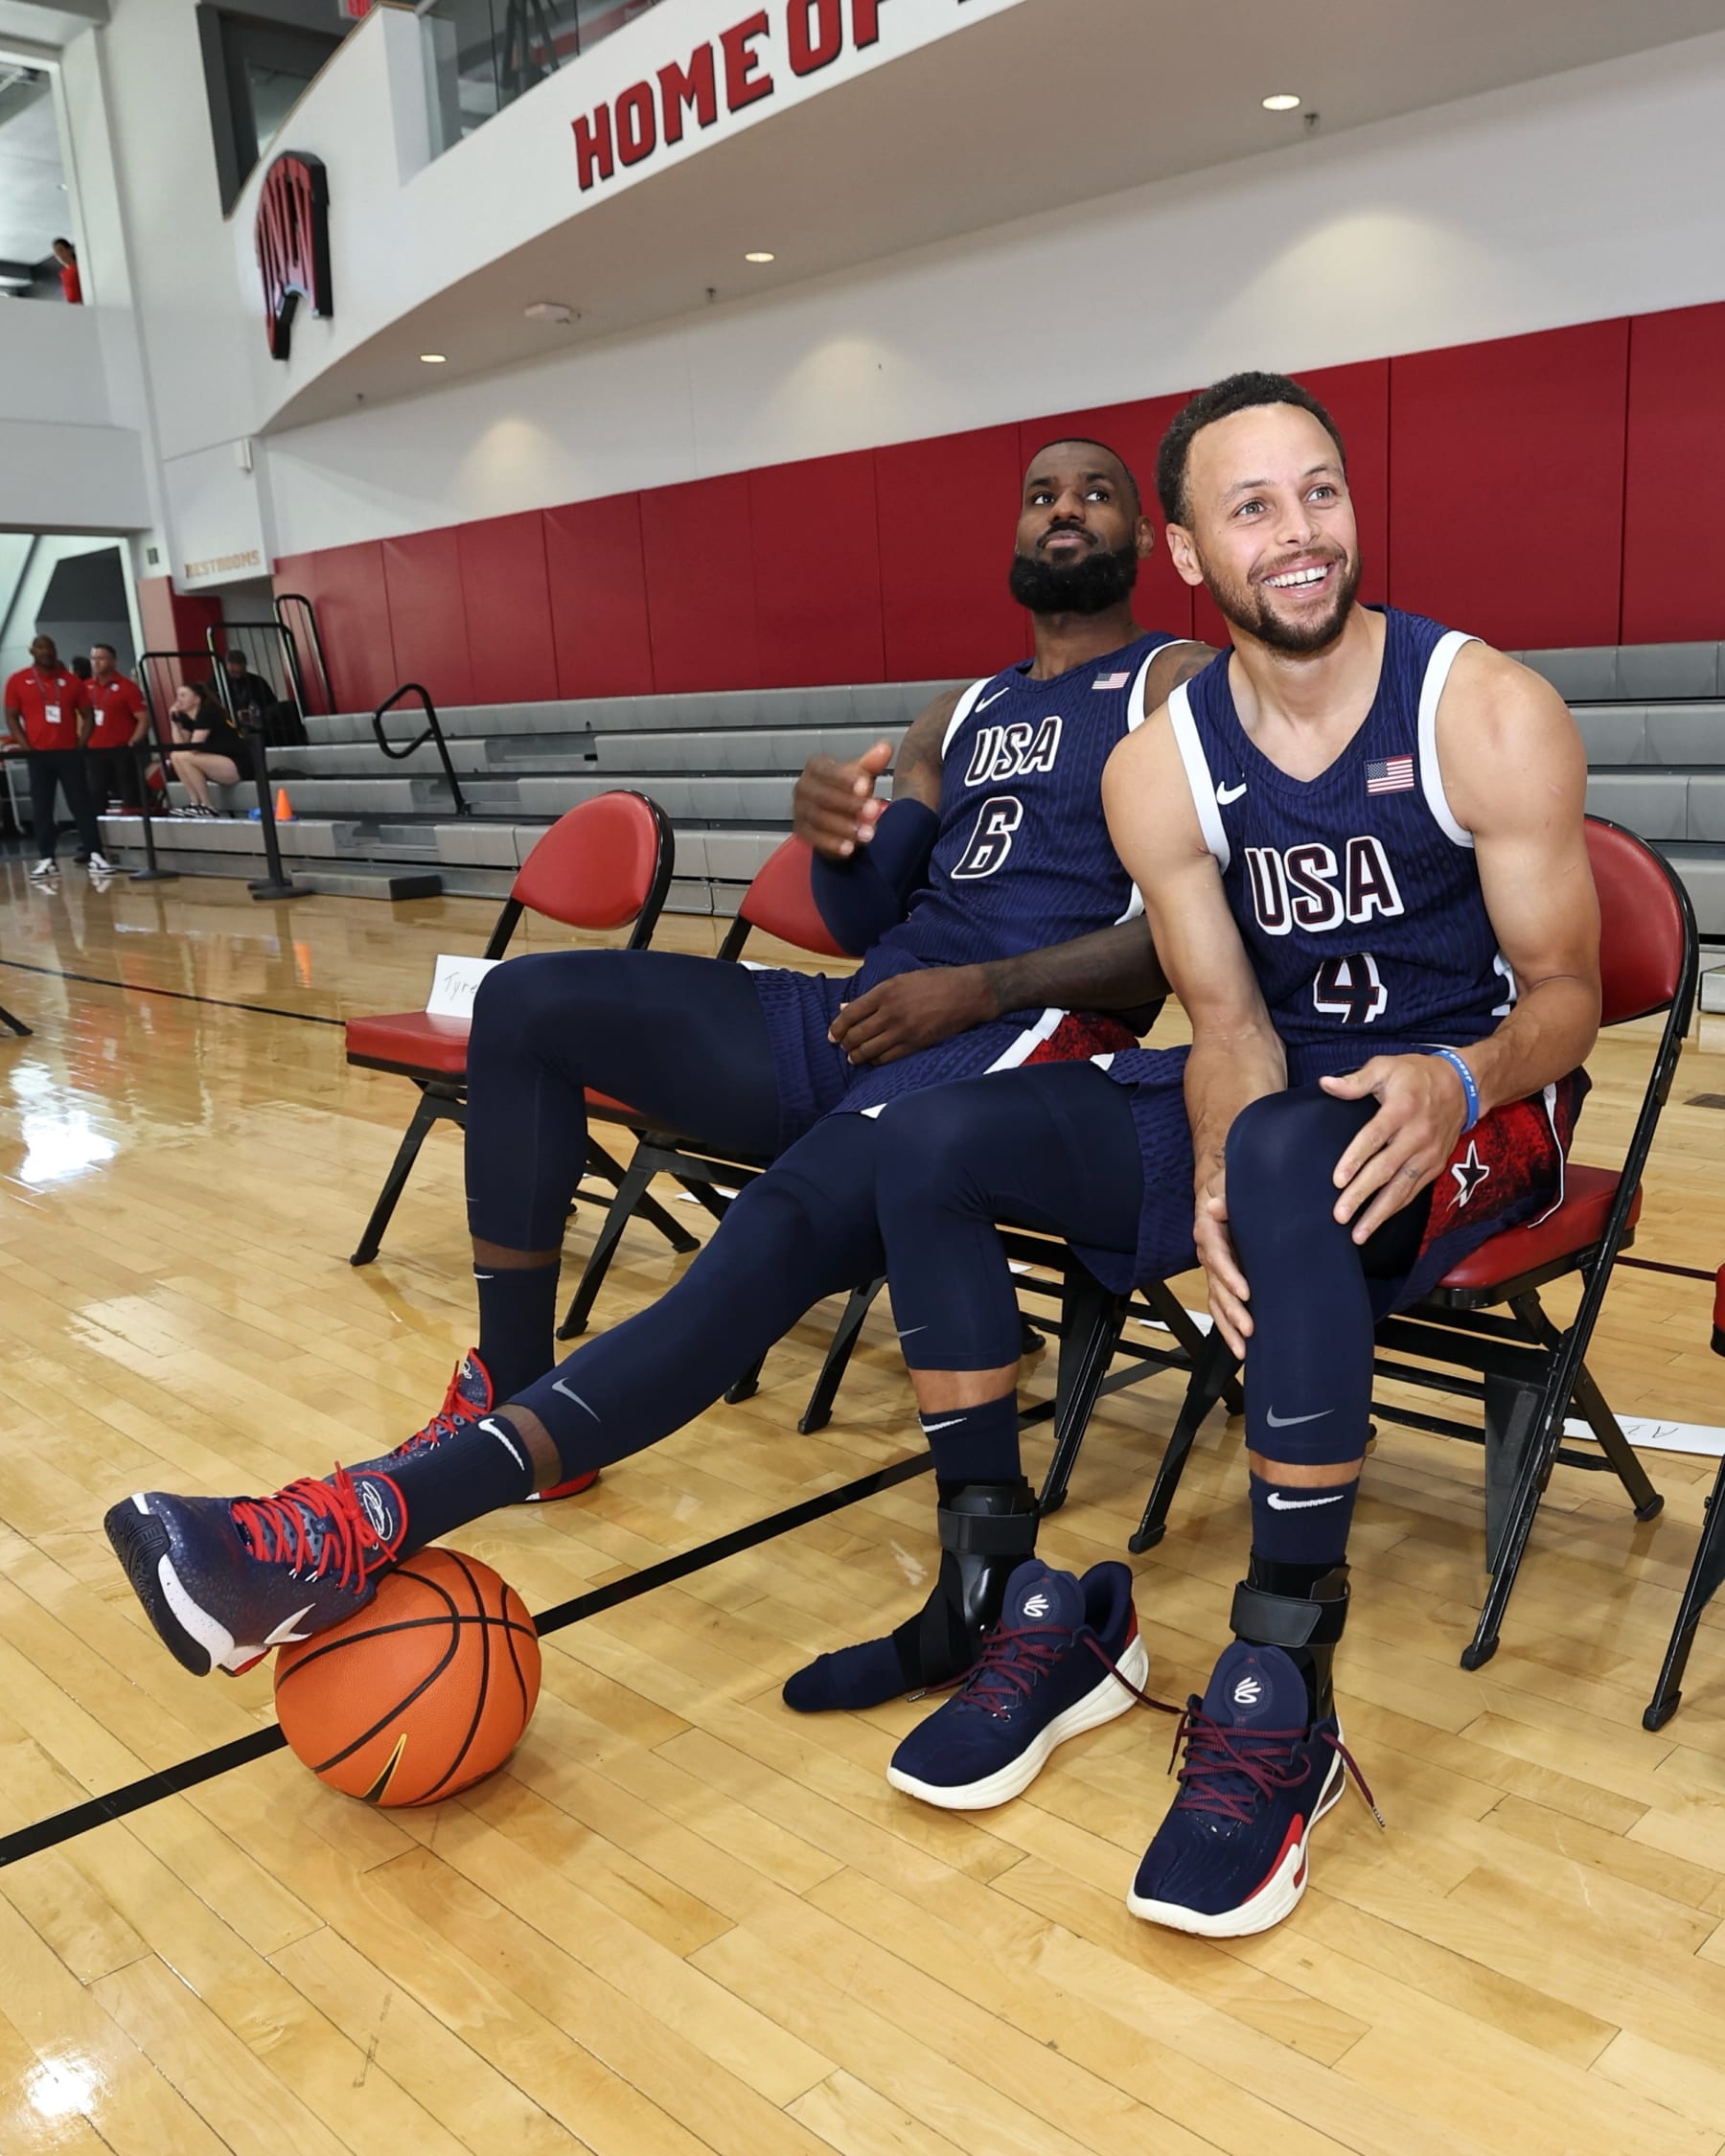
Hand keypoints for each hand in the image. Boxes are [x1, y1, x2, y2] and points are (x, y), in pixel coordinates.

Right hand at [793, 740, 891, 858]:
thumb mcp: (863, 776)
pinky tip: (850, 849)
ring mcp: (800, 811)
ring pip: (818, 819)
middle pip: (822, 796)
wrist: (840, 815)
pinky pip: (814, 839)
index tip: (865, 786)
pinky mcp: (802, 832)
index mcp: (815, 768)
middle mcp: (803, 787)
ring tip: (868, 834)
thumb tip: (886, 748)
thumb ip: (872, 764)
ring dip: (844, 827)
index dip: (845, 779)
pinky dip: (832, 844)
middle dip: (849, 804)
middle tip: (873, 811)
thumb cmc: (850, 790)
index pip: (827, 771)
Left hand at [827, 966, 995, 1064]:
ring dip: (857, 1056)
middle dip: (846, 1044)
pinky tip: (874, 1060)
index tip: (832, 1035)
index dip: (837, 1027)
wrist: (967, 993)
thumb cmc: (934, 982)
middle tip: (843, 1047)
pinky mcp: (915, 1044)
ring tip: (854, 1057)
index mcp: (885, 991)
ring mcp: (903, 1030)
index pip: (850, 1014)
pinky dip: (876, 1061)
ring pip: (869, 1050)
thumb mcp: (900, 980)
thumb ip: (872, 995)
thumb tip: (845, 1007)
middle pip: (856, 1034)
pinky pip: (887, 1058)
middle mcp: (891, 1012)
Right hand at [1193, 1171, 1252, 1355]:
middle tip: (1248, 1328)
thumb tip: (1217, 1207)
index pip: (1217, 1256)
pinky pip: (1221, 1305)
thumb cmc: (1228, 1186)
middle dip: (1231, 1310)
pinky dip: (1229, 1326)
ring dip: (1228, 1326)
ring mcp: (1215, 1269)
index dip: (1230, 1275)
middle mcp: (1208, 1254)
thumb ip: (1225, 1194)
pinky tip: (1242, 1346)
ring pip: (1216, 1302)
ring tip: (1243, 1348)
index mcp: (1208, 1231)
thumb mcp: (1226, 1182)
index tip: (1246, 1292)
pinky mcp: (1224, 1279)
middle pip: (1216, 1287)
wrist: (1220, 1190)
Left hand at [1320, 1053, 1469, 1242]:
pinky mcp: (1435, 1165)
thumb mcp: (1386, 1066)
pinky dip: (1396, 1208)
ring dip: (1379, 1212)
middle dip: (1362, 1194)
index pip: (1374, 1138)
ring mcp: (1428, 1153)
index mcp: (1401, 1109)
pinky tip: (1378, 1222)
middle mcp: (1417, 1135)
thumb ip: (1356, 1081)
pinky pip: (1413, 1191)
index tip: (1337, 1180)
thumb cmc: (1417, 1075)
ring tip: (1358, 1232)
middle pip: (1386, 1169)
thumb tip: (1325, 1085)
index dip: (1356, 1159)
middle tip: (1340, 1214)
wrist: (1464, 1086)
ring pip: (1402, 1188)